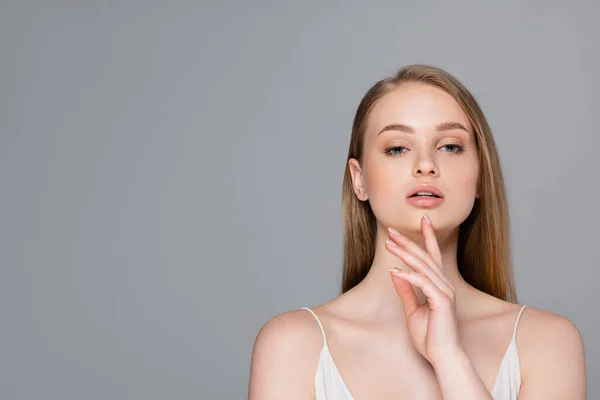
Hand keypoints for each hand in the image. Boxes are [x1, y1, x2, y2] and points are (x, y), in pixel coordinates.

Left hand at [385, 214, 461, 366]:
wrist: (443, 356)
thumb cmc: (430, 337)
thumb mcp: (412, 310)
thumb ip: (405, 291)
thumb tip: (396, 271)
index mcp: (439, 286)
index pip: (433, 256)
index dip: (428, 236)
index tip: (422, 219)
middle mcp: (444, 285)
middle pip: (425, 257)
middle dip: (408, 242)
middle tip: (391, 230)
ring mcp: (445, 293)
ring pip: (423, 267)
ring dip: (405, 254)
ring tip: (389, 244)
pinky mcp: (441, 302)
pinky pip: (423, 283)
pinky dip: (408, 276)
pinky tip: (395, 270)